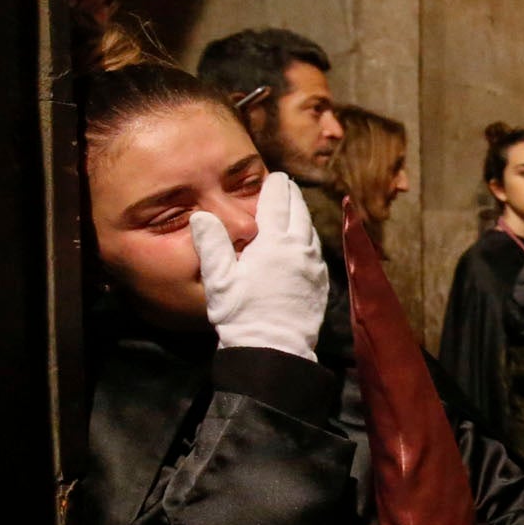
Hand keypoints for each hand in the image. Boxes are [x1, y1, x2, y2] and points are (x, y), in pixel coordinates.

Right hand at [190, 173, 328, 359]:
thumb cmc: (242, 314)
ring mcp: (314, 266)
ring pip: (311, 230)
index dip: (275, 186)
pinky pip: (317, 251)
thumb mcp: (219, 279)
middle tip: (286, 186)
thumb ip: (211, 243)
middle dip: (291, 196)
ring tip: (294, 209)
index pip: (277, 202)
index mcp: (274, 242)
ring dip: (302, 216)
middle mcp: (299, 249)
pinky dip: (309, 239)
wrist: (275, 348)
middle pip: (299, 211)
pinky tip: (302, 243)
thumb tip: (201, 214)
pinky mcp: (321, 282)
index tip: (275, 176)